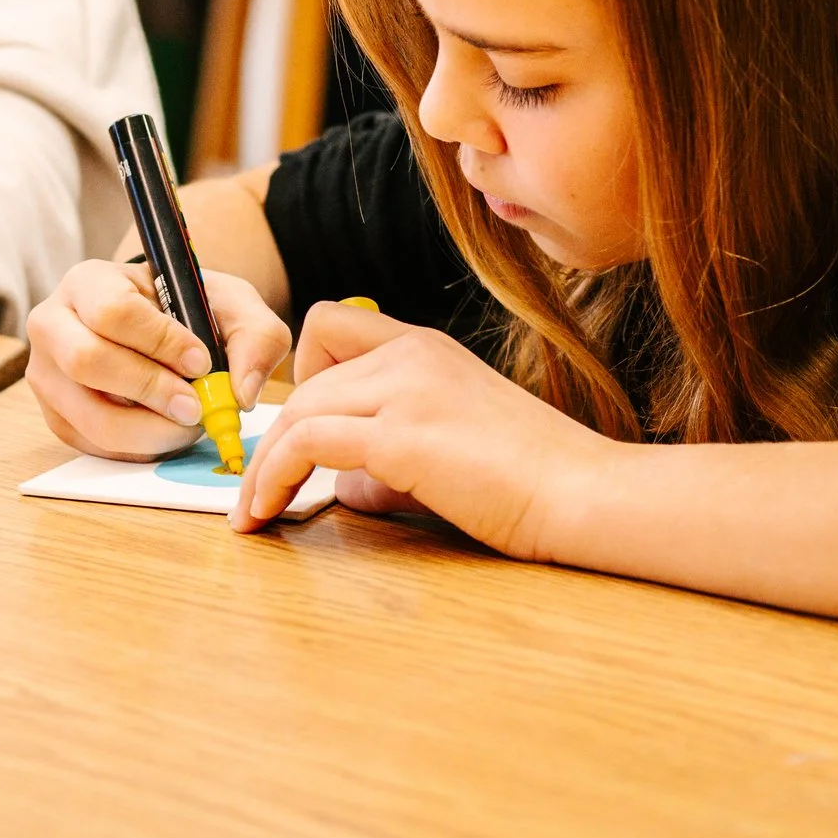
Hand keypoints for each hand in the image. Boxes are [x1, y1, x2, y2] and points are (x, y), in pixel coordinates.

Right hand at [25, 258, 290, 460]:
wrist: (160, 329)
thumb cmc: (191, 311)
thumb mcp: (233, 305)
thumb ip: (255, 337)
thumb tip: (241, 394)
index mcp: (88, 282)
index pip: (112, 311)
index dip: (160, 341)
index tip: (202, 361)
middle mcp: (52, 325)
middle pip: (87, 363)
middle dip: (150, 390)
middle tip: (196, 406)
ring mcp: (47, 376)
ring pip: (89, 416)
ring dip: (149, 429)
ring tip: (189, 423)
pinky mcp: (57, 417)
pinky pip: (93, 444)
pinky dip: (139, 447)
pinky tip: (167, 430)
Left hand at [232, 300, 617, 558]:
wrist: (586, 494)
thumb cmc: (535, 483)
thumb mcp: (452, 454)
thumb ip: (391, 465)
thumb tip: (342, 489)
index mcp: (428, 347)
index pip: (330, 326)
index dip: (301, 374)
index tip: (295, 431)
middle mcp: (413, 353)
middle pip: (305, 374)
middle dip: (270, 434)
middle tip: (254, 489)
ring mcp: (408, 388)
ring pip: (298, 407)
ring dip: (263, 462)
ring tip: (252, 512)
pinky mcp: (402, 434)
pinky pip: (307, 442)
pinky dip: (274, 475)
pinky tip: (270, 512)